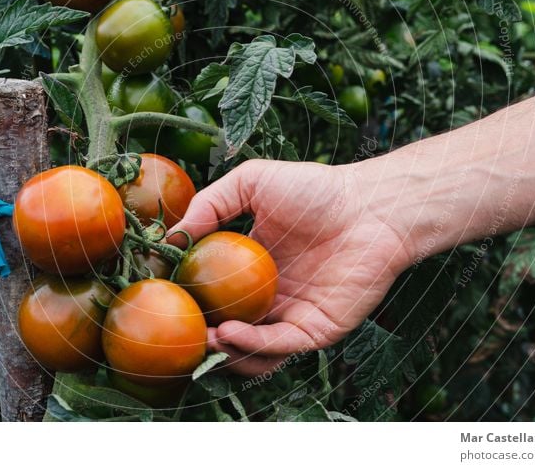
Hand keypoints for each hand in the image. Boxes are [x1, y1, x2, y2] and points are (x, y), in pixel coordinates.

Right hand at [169, 159, 415, 376]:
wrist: (372, 205)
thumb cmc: (316, 189)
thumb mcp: (251, 183)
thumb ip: (210, 204)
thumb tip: (169, 237)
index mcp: (251, 266)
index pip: (213, 292)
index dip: (188, 299)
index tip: (162, 297)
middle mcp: (269, 296)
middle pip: (227, 328)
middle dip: (201, 336)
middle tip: (178, 330)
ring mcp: (291, 316)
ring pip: (250, 350)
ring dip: (223, 351)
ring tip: (203, 337)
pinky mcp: (315, 330)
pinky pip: (279, 347)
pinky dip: (251, 345)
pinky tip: (229, 331)